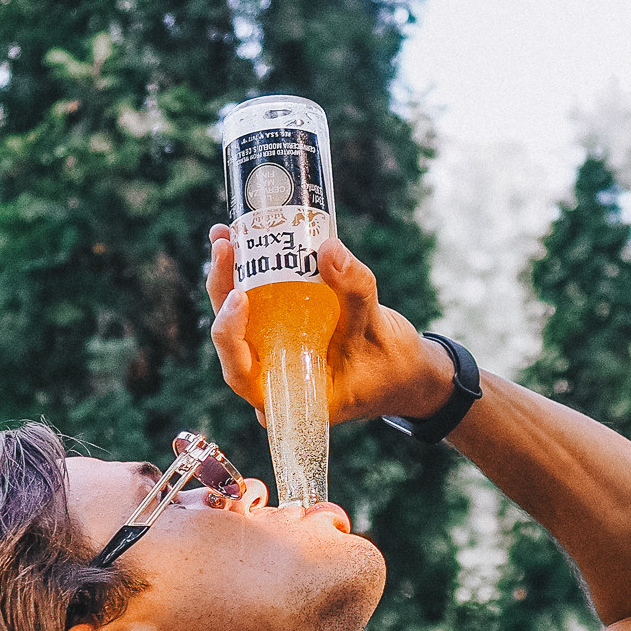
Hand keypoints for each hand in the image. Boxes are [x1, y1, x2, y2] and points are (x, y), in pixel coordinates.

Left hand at [206, 224, 453, 426]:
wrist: (407, 371)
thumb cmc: (391, 366)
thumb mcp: (375, 328)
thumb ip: (353, 291)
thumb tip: (329, 248)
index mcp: (284, 396)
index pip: (240, 371)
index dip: (230, 334)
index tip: (239, 295)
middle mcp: (271, 375)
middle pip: (232, 336)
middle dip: (223, 288)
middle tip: (224, 245)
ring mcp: (275, 351)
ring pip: (241, 317)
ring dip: (230, 275)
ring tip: (224, 234)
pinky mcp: (284, 330)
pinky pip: (260, 303)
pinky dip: (253, 273)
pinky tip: (245, 241)